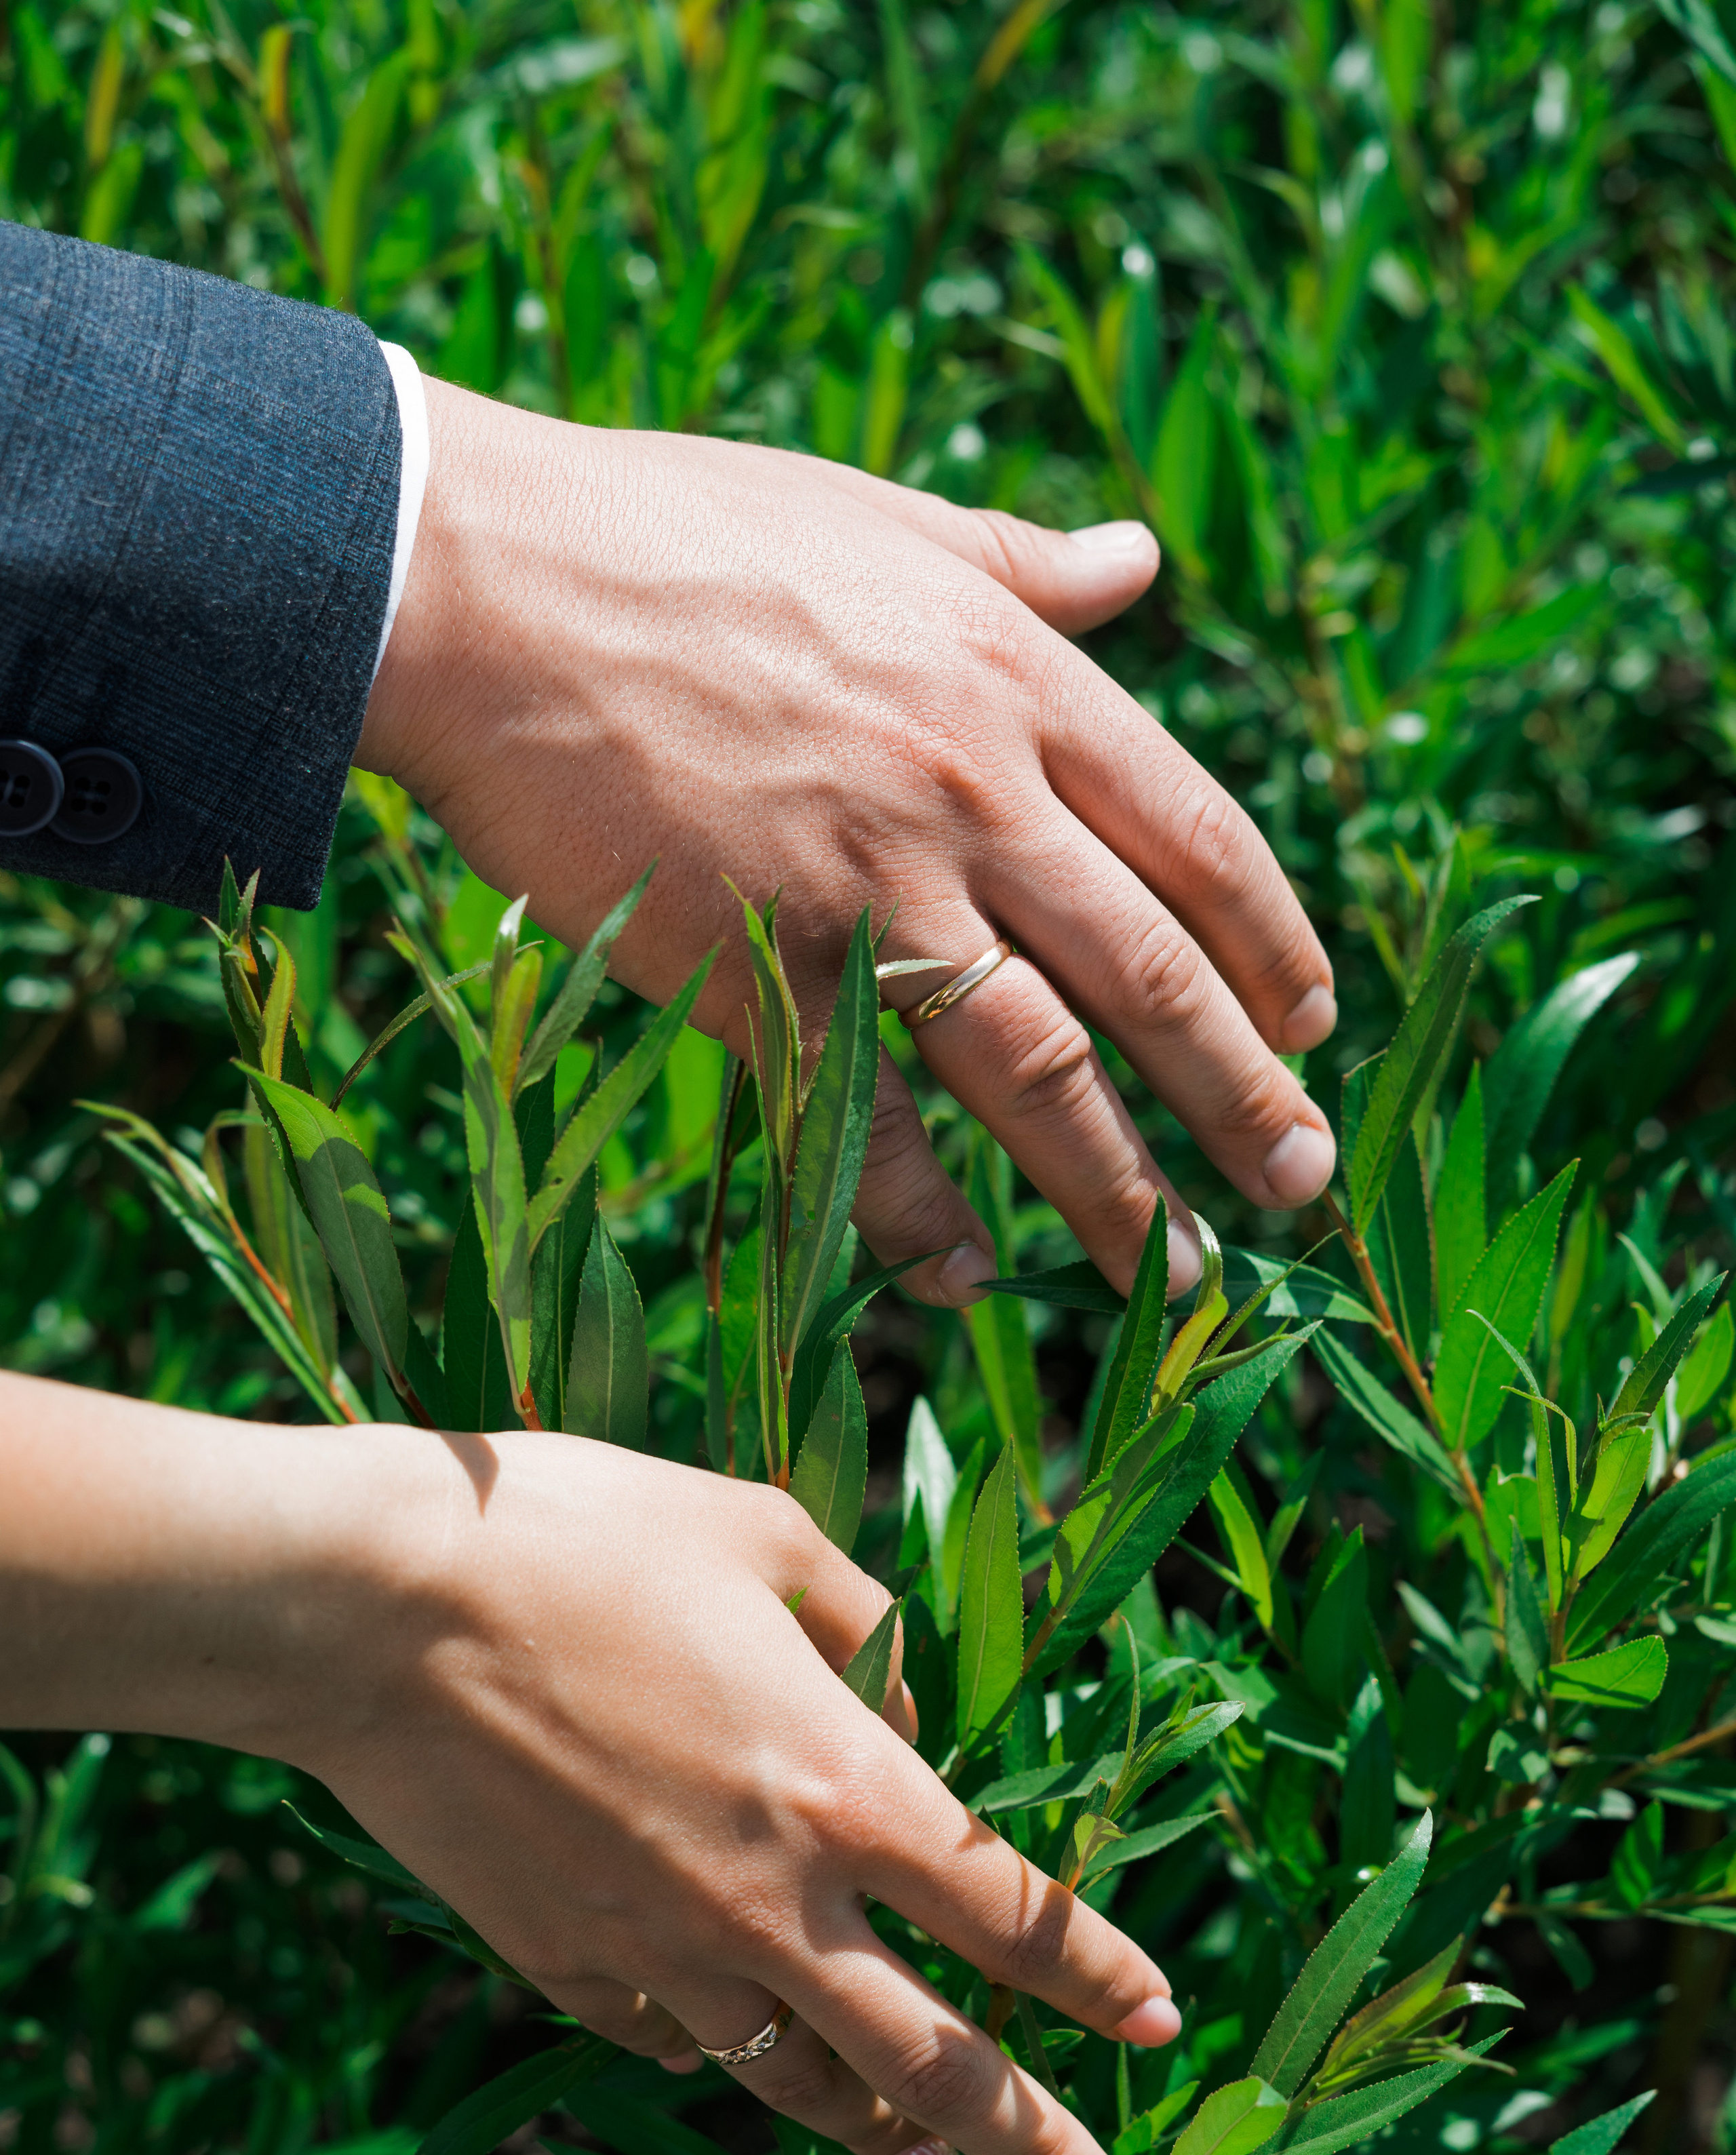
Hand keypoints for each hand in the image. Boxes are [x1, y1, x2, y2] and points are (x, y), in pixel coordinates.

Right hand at [4, 1377, 1178, 2154]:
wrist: (371, 1609)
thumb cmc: (578, 1538)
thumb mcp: (756, 1531)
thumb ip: (862, 1622)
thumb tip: (902, 1698)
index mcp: (842, 1784)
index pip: (1011, 1913)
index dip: (1099, 1976)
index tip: (1162, 2024)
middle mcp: (773, 1898)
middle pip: (936, 2061)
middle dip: (1039, 2148)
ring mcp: (664, 1950)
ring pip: (801, 2080)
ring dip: (883, 2131)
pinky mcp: (567, 1966)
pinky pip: (677, 2042)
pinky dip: (729, 2054)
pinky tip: (749, 2055)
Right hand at [357, 381, 1336, 1304]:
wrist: (479, 587)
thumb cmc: (668, 533)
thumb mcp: (878, 519)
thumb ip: (1021, 564)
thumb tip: (1140, 558)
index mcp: (1016, 681)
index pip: (1200, 835)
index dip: (1274, 944)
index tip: (1318, 1024)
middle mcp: (972, 793)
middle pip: (1150, 973)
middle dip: (1243, 1093)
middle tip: (1303, 1187)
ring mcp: (865, 890)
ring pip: (1038, 1067)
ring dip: (1119, 1186)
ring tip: (1176, 1277)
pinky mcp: (755, 969)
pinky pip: (863, 1119)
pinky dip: (915, 1212)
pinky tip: (961, 1277)